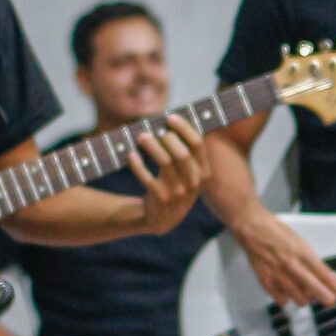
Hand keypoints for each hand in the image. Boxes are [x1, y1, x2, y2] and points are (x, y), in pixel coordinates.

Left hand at [127, 114, 207, 233]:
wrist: (164, 218)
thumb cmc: (176, 185)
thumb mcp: (190, 173)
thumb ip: (188, 151)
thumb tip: (172, 121)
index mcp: (204, 172)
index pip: (198, 144)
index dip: (184, 128)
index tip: (170, 117)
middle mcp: (194, 183)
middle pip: (181, 153)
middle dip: (167, 137)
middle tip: (152, 129)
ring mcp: (177, 192)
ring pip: (164, 162)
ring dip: (151, 146)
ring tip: (141, 137)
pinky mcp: (160, 199)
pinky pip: (147, 178)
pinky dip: (137, 165)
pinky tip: (131, 155)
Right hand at [239, 208, 335, 306]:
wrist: (252, 228)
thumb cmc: (278, 232)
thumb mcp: (300, 243)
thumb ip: (312, 260)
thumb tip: (327, 275)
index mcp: (303, 253)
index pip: (324, 274)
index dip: (335, 286)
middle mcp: (292, 266)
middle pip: (314, 288)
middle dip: (326, 297)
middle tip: (330, 300)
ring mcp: (279, 275)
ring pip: (299, 298)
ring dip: (306, 299)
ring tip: (307, 295)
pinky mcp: (266, 281)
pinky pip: (281, 300)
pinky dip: (287, 299)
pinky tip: (288, 294)